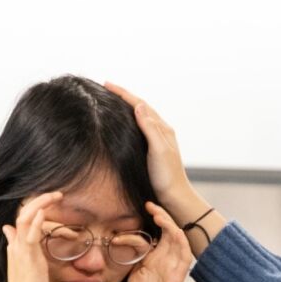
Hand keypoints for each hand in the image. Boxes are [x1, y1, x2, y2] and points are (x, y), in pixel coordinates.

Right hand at [2, 191, 61, 281]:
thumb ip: (15, 243)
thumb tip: (7, 228)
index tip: (50, 200)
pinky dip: (36, 223)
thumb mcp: (21, 263)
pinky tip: (43, 212)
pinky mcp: (29, 258)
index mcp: (16, 245)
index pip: (21, 218)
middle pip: (22, 214)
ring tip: (54, 195)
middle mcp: (16, 244)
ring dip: (40, 204)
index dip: (33, 206)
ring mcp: (21, 250)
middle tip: (57, 194)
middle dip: (38, 200)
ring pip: (24, 219)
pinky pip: (30, 236)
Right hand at [105, 83, 196, 208]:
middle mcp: (160, 132)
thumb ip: (149, 128)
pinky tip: (122, 123)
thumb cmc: (167, 176)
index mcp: (162, 129)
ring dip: (126, 106)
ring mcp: (156, 141)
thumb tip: (138, 106)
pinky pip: (138, 128)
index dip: (123, 93)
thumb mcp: (158, 150)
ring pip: (139, 117)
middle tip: (106, 87)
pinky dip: (128, 121)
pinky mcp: (151, 150)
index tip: (107, 84)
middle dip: (123, 96)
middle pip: (140, 107)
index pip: (140, 104)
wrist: (174, 197)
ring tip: (111, 99)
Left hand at [126, 202, 193, 281]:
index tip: (145, 207)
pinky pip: (185, 252)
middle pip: (170, 229)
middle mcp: (168, 257)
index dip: (156, 217)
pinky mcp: (180, 272)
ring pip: (178, 236)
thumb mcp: (133, 268)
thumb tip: (122, 237)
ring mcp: (175, 263)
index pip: (160, 230)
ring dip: (170, 223)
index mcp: (157, 255)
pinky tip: (173, 229)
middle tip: (150, 206)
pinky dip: (180, 239)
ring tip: (158, 214)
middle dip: (162, 215)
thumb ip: (134, 252)